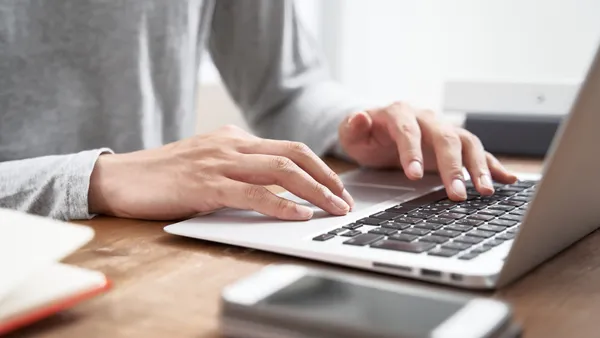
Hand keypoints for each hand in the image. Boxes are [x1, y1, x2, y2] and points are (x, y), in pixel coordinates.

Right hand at [89, 125, 353, 220]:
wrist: (120, 178)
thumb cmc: (163, 176)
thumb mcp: (207, 163)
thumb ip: (238, 168)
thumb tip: (273, 187)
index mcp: (234, 138)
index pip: (289, 148)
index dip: (319, 168)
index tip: (337, 187)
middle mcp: (231, 145)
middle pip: (294, 155)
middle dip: (327, 178)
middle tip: (345, 200)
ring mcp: (219, 162)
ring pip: (281, 171)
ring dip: (314, 192)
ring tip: (333, 209)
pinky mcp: (206, 185)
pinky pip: (253, 193)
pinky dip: (281, 204)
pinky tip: (298, 216)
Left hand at [338, 102, 517, 199]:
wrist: (378, 129)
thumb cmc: (365, 135)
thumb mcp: (351, 133)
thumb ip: (352, 128)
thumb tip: (359, 117)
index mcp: (400, 113)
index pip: (409, 131)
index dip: (412, 152)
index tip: (414, 176)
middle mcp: (427, 118)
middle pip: (445, 138)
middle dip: (452, 167)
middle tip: (457, 194)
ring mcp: (444, 129)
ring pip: (467, 143)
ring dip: (478, 167)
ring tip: (485, 191)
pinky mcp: (455, 144)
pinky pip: (478, 152)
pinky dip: (493, 164)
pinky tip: (507, 179)